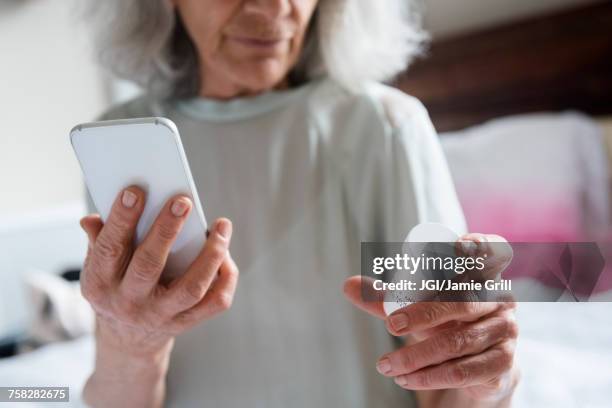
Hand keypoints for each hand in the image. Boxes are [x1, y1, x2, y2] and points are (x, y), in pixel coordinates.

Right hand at [79, 186, 237, 406]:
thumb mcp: (98, 268)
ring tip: (221, 227)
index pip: (110, 249)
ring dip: (210, 255)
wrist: (128, 338)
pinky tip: (227, 256)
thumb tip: (92, 219)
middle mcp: (129, 303)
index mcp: (100, 284)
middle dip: (166, 230)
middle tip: (183, 201)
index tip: (135, 191)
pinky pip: (214, 303)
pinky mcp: (186, 322)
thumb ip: (99, 240)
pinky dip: (226, 278)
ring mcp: (160, 316)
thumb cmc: (116, 287)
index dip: (121, 220)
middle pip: (149, 265)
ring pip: (191, 287)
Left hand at [344, 233, 518, 403]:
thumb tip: (347, 285)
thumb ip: (387, 296)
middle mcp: (500, 299)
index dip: (479, 245)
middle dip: (423, 313)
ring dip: (417, 356)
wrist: (476, 365)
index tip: (456, 249)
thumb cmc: (446, 321)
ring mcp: (506, 332)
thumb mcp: (420, 305)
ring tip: (385, 365)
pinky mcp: (502, 364)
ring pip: (459, 341)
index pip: (491, 251)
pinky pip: (465, 371)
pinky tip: (406, 379)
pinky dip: (430, 376)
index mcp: (483, 275)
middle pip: (463, 301)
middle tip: (391, 326)